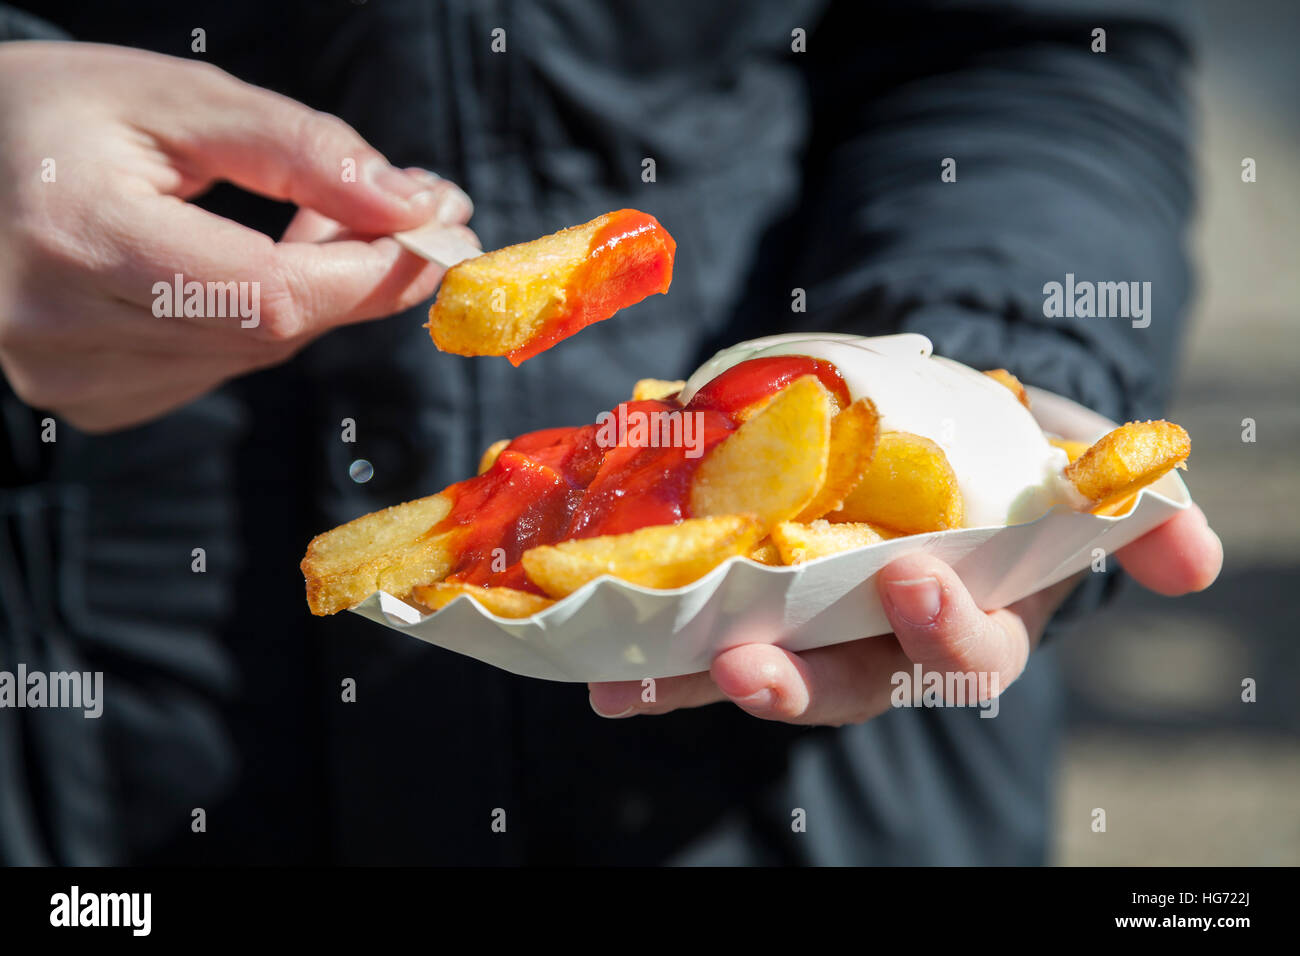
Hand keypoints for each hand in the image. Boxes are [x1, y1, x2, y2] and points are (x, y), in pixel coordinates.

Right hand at [0, 42, 476, 431]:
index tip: (438, 230)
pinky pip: (218, 368)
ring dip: (310, 295)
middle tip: (401, 213)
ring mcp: (75, 379)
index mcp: (79, 238)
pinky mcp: (93, 401)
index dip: (371, 272)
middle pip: (272, 330)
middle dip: (357, 275)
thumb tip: (414, 206)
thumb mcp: (175, 100)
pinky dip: (256, 322)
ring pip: (256, 354)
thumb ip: (302, 151)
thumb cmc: (53, 118)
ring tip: (312, 225)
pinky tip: (239, 269)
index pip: (269, 294)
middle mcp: (68, 330)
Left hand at [588, 504, 1222, 724]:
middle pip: (849, 686)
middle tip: (748, 660)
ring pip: (763, 672)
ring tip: (633, 678)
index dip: (946, 628)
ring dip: (698, 682)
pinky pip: (701, 643)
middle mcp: (887, 642)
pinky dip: (656, 660)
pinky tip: (604, 668)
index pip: (967, 655)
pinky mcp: (753, 605)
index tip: (915, 575)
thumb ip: (1131, 512)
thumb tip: (1196, 561)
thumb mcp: (1075, 469)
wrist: (937, 430)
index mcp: (973, 618)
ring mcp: (815, 628)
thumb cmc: (1012, 458)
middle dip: (802, 682)